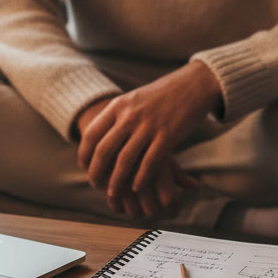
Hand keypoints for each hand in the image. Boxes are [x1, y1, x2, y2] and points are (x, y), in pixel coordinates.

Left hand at [76, 62, 221, 218]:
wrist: (194, 84)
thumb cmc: (163, 94)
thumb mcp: (135, 98)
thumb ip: (118, 115)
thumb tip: (99, 135)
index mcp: (119, 105)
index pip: (92, 134)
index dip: (84, 154)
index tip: (84, 167)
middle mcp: (130, 115)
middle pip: (104, 150)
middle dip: (96, 172)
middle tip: (95, 184)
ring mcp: (149, 126)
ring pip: (125, 161)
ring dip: (116, 181)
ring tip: (112, 193)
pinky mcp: (167, 136)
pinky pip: (149, 163)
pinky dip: (140, 178)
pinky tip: (136, 187)